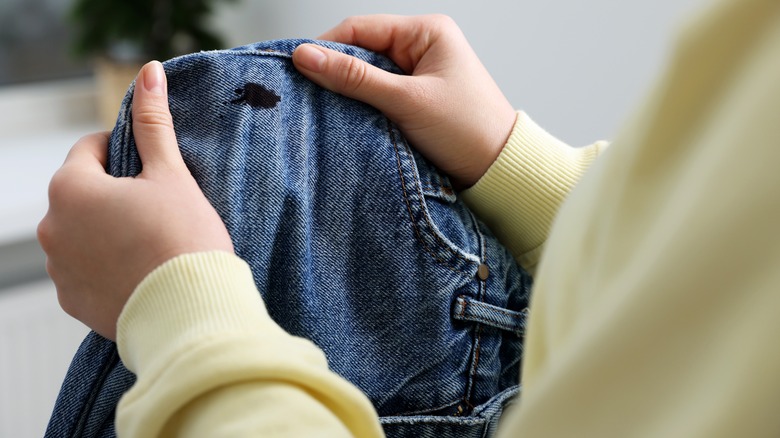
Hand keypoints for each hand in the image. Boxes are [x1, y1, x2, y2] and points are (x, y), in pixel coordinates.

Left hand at [37, 61, 233, 340]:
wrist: (191, 313)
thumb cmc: (184, 238)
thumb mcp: (171, 174)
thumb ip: (153, 123)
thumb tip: (149, 71)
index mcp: (70, 188)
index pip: (89, 149)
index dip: (124, 153)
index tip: (153, 170)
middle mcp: (51, 227)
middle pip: (84, 193)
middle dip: (115, 194)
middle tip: (160, 209)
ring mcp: (58, 269)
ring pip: (83, 233)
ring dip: (108, 231)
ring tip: (151, 245)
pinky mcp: (72, 302)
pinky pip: (86, 272)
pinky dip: (107, 267)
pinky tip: (141, 272)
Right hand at [292, 14, 516, 187]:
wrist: (499, 171)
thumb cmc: (468, 130)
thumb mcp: (407, 100)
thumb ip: (355, 78)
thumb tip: (306, 56)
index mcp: (427, 33)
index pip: (361, 28)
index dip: (326, 47)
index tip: (296, 68)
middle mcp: (422, 48)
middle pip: (361, 51)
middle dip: (336, 72)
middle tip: (306, 94)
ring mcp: (418, 75)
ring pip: (367, 77)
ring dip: (349, 93)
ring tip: (324, 110)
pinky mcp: (415, 101)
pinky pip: (378, 97)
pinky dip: (362, 108)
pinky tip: (347, 120)